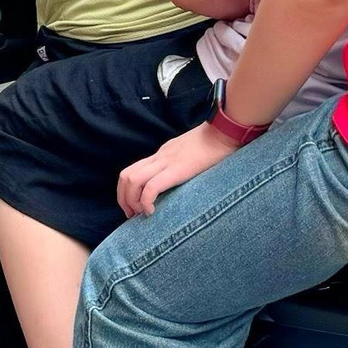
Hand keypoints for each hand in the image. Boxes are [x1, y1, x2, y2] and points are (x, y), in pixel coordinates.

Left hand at [117, 122, 238, 218]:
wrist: (224, 132)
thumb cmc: (215, 144)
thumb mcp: (191, 153)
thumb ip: (181, 163)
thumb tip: (182, 179)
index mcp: (162, 155)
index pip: (133, 171)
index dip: (127, 191)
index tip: (134, 207)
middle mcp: (159, 157)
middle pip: (126, 176)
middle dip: (123, 198)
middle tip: (132, 215)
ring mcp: (166, 163)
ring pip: (133, 180)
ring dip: (131, 200)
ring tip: (140, 214)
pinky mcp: (177, 170)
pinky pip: (151, 186)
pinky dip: (146, 200)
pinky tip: (152, 211)